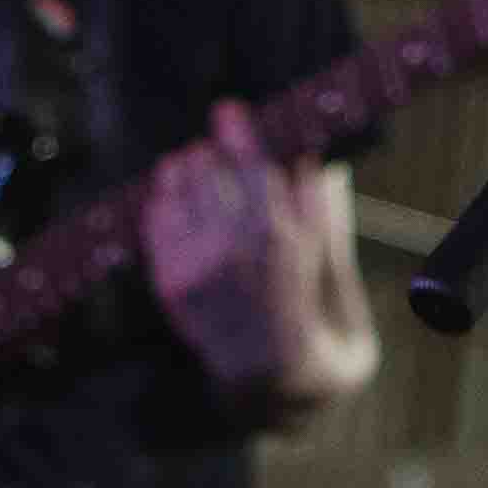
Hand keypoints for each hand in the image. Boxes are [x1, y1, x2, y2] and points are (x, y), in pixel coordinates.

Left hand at [145, 98, 339, 396]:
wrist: (272, 377)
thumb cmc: (311, 312)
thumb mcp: (331, 259)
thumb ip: (321, 207)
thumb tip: (313, 157)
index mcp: (281, 235)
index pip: (252, 162)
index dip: (237, 130)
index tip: (229, 110)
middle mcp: (235, 247)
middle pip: (209, 168)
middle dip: (212, 150)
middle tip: (217, 146)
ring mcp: (198, 267)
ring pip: (178, 188)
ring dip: (184, 169)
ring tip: (192, 165)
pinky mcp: (171, 284)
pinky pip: (156, 221)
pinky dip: (162, 201)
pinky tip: (174, 197)